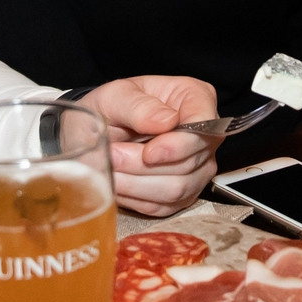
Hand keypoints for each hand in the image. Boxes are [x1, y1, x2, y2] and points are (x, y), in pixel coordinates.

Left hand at [77, 75, 219, 216]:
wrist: (96, 131)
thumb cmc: (112, 107)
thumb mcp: (115, 95)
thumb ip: (138, 106)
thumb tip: (166, 121)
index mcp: (196, 98)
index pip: (204, 126)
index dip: (179, 145)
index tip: (149, 153)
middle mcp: (204, 136)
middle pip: (188, 162)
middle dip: (144, 166)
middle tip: (113, 156)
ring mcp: (198, 168)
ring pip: (178, 189)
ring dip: (136, 183)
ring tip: (109, 168)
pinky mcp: (183, 195)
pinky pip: (163, 206)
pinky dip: (135, 197)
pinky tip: (117, 182)